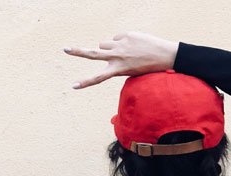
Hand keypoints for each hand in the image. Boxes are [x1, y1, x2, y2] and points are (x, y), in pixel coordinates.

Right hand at [63, 31, 178, 89]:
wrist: (165, 56)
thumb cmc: (147, 67)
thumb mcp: (130, 69)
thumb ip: (115, 59)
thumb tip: (105, 45)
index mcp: (118, 70)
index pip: (98, 78)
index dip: (85, 82)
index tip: (73, 86)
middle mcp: (117, 57)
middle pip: (93, 54)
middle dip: (78, 52)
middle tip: (64, 49)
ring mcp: (121, 45)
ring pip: (104, 44)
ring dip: (108, 48)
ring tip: (122, 53)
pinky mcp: (126, 35)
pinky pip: (117, 38)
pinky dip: (122, 42)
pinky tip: (134, 46)